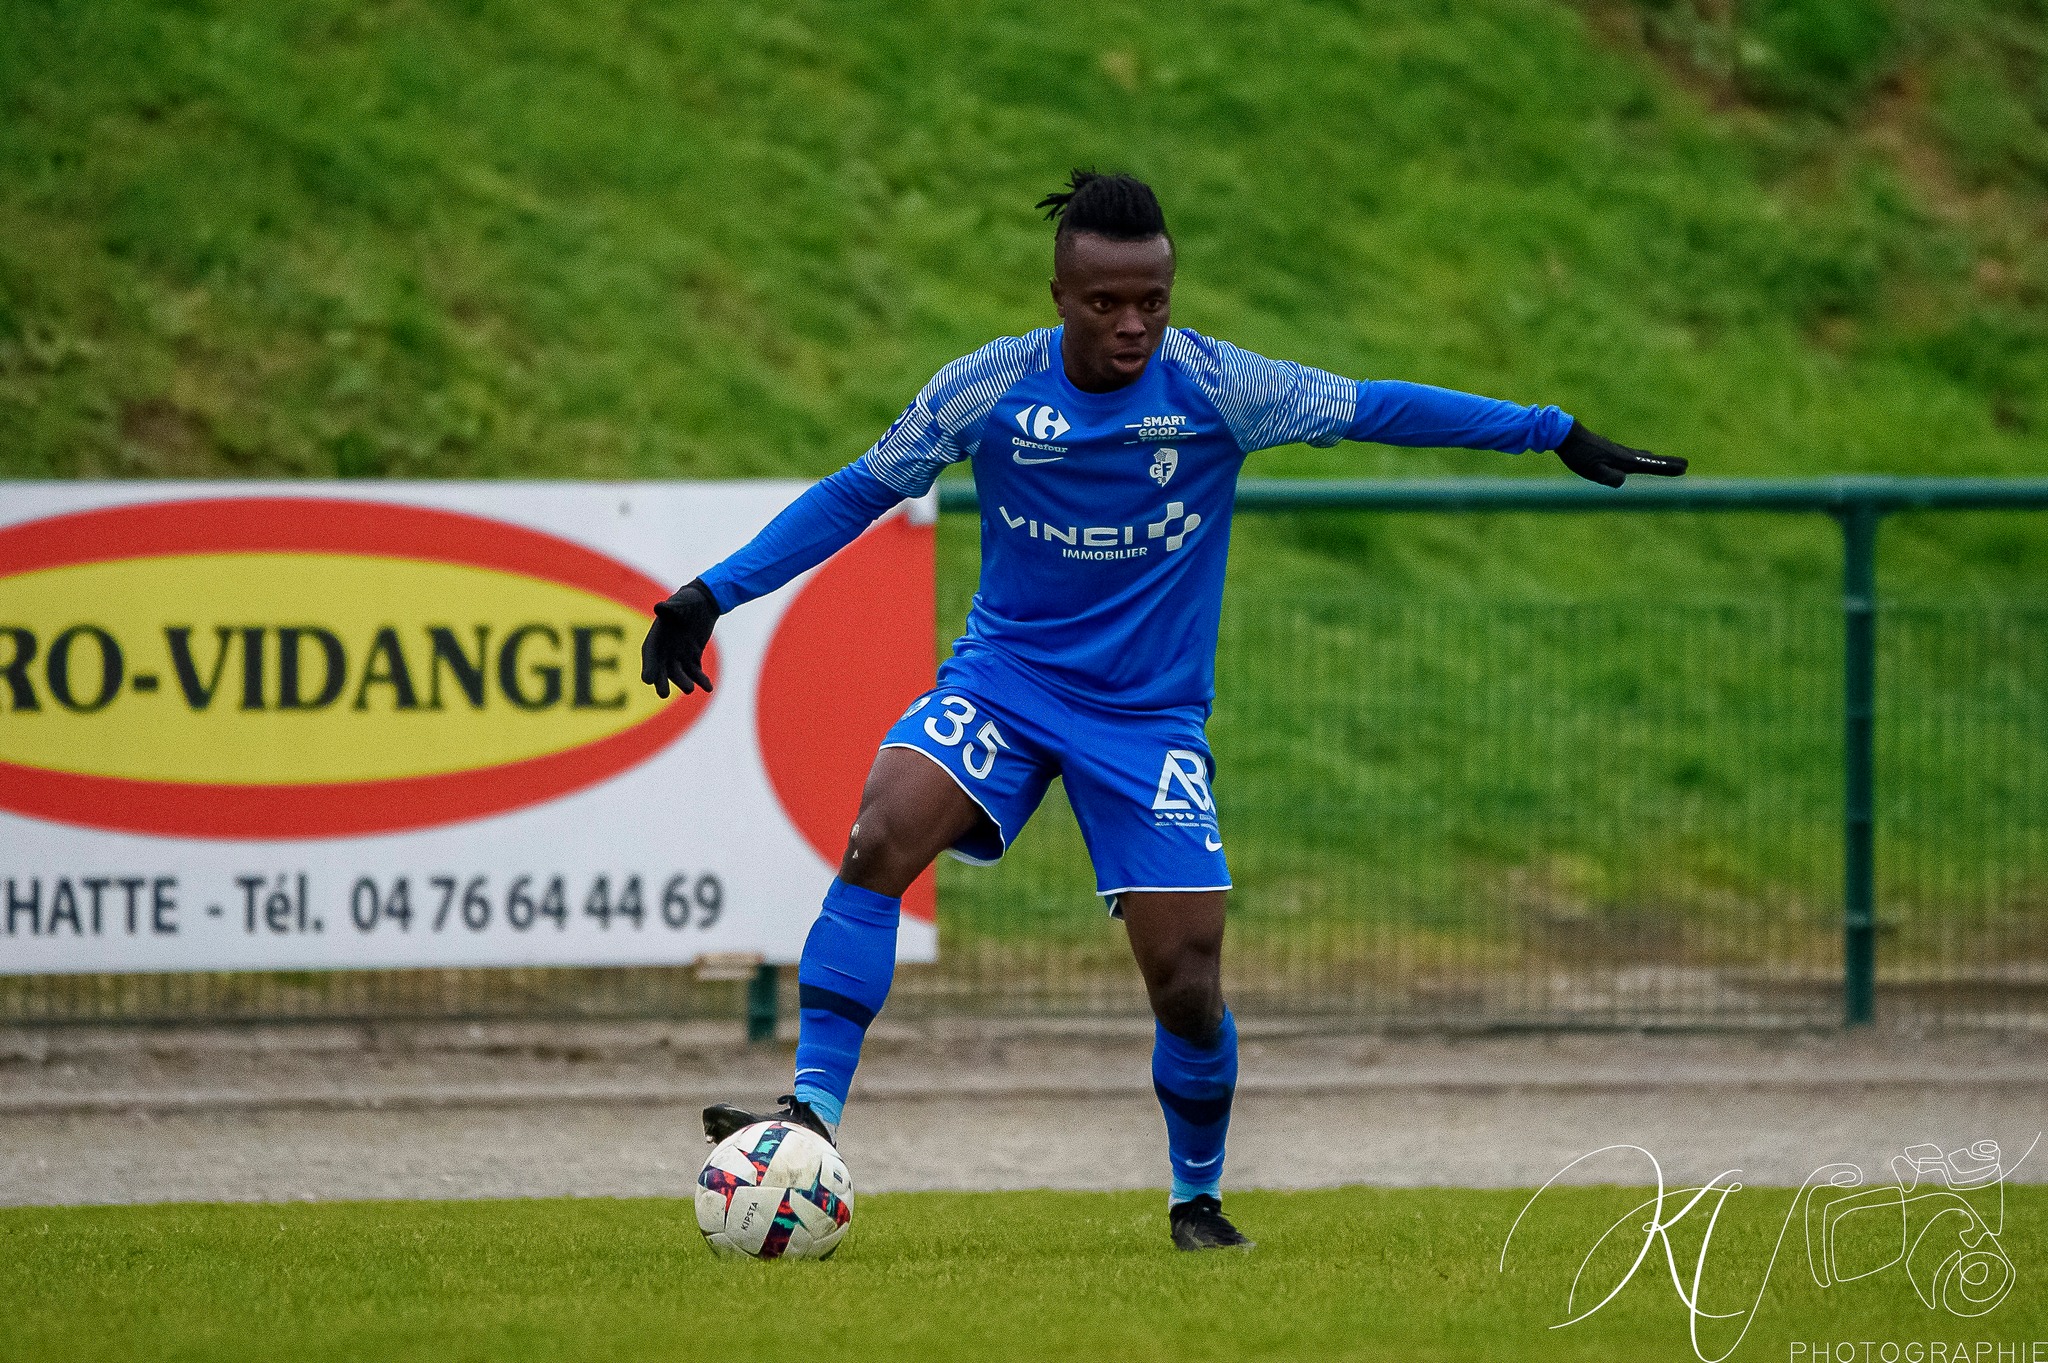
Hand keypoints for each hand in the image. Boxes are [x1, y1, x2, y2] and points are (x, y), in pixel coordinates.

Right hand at [641, 579, 718, 697]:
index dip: (649, 666)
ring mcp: (679, 654)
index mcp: (657, 635)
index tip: (647, 680)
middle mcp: (665, 648)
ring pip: (679, 673)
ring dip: (684, 681)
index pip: (650, 653)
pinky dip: (701, 680)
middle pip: (661, 668)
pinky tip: (708, 687)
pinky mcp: (693, 657)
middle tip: (663, 694)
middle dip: (662, 681)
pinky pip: (696, 672)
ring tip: (690, 689)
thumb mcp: (680, 602)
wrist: (706, 601)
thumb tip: (659, 607)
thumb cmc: (689, 600)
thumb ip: (671, 608)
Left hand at [1556, 421, 1687, 487]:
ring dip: (1657, 460)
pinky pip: (1633, 454)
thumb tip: (1623, 480)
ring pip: (1642, 456)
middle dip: (1668, 463)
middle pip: (1651, 460)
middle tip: (1685, 465)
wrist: (1567, 435)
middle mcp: (1625, 454)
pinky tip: (1643, 456)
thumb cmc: (1579, 455)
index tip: (1684, 468)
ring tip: (1669, 462)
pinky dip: (1644, 456)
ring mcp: (1618, 451)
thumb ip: (1608, 476)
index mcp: (1623, 460)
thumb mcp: (1592, 470)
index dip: (1667, 468)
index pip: (1650, 466)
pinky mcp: (1611, 449)